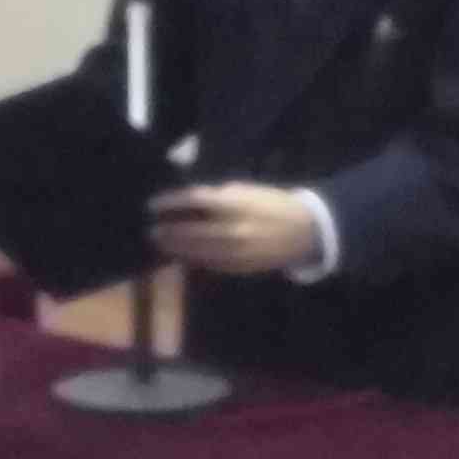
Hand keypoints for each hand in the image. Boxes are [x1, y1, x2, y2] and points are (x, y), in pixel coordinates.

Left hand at [150, 183, 316, 277]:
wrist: (306, 231)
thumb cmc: (274, 205)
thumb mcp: (248, 191)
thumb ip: (220, 197)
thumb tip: (192, 202)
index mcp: (235, 205)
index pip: (193, 201)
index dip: (170, 203)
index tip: (153, 205)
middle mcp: (232, 230)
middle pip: (190, 231)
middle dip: (168, 232)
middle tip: (151, 230)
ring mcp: (236, 252)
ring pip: (198, 252)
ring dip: (177, 249)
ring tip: (162, 244)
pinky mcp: (240, 267)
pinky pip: (211, 265)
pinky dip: (195, 260)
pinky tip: (184, 257)